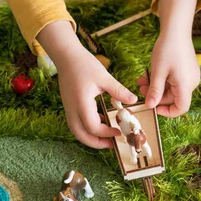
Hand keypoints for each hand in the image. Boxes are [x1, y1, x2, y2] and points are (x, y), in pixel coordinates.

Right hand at [37, 21, 137, 148]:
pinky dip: (87, 128)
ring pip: (77, 131)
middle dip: (96, 143)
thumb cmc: (84, 64)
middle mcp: (72, 109)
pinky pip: (76, 123)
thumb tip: (133, 100)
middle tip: (111, 144)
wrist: (66, 56)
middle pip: (81, 135)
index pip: (93, 127)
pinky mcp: (68, 105)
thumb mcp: (104, 77)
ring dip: (90, 137)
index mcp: (81, 104)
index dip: (107, 133)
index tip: (119, 130)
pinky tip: (100, 121)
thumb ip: (118, 91)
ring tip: (106, 137)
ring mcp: (68, 108)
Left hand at [138, 0, 200, 116]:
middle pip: (174, 98)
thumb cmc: (167, 49)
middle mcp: (191, 82)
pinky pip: (174, 81)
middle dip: (156, 95)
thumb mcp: (157, 71)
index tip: (154, 107)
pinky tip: (150, 74)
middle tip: (141, 88)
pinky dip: (162, 80)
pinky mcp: (187, 71)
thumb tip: (150, 106)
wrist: (176, 30)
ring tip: (142, 80)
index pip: (181, 108)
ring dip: (156, 87)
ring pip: (171, 89)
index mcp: (186, 85)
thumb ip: (154, 91)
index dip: (168, 112)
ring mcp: (190, 76)